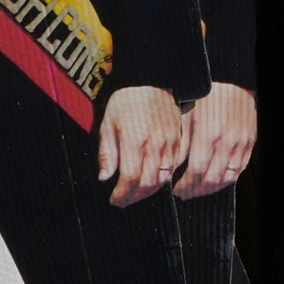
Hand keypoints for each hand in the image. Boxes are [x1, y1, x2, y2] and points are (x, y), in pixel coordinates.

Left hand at [95, 85, 189, 205]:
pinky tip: (151, 181)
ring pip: (163, 179)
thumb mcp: (107, 124)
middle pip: (148, 183)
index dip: (123, 194)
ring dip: (149, 192)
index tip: (115, 200)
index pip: (130, 178)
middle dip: (135, 197)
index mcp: (134, 139)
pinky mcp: (179, 141)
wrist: (151, 82)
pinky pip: (174, 168)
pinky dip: (163, 180)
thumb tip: (104, 177)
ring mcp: (170, 143)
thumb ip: (107, 153)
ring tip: (136, 194)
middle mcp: (154, 144)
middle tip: (124, 200)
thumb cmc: (126, 101)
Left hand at [174, 84, 259, 200]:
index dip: (185, 185)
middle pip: (211, 180)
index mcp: (207, 134)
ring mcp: (240, 144)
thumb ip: (179, 143)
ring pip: (227, 178)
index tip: (175, 190)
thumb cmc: (204, 97)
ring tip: (197, 191)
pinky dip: (226, 181)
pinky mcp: (250, 144)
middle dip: (195, 191)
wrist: (232, 82)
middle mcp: (226, 142)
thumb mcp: (185, 115)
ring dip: (211, 190)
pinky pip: (239, 170)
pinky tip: (214, 182)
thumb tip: (170, 168)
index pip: (196, 172)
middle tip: (183, 194)